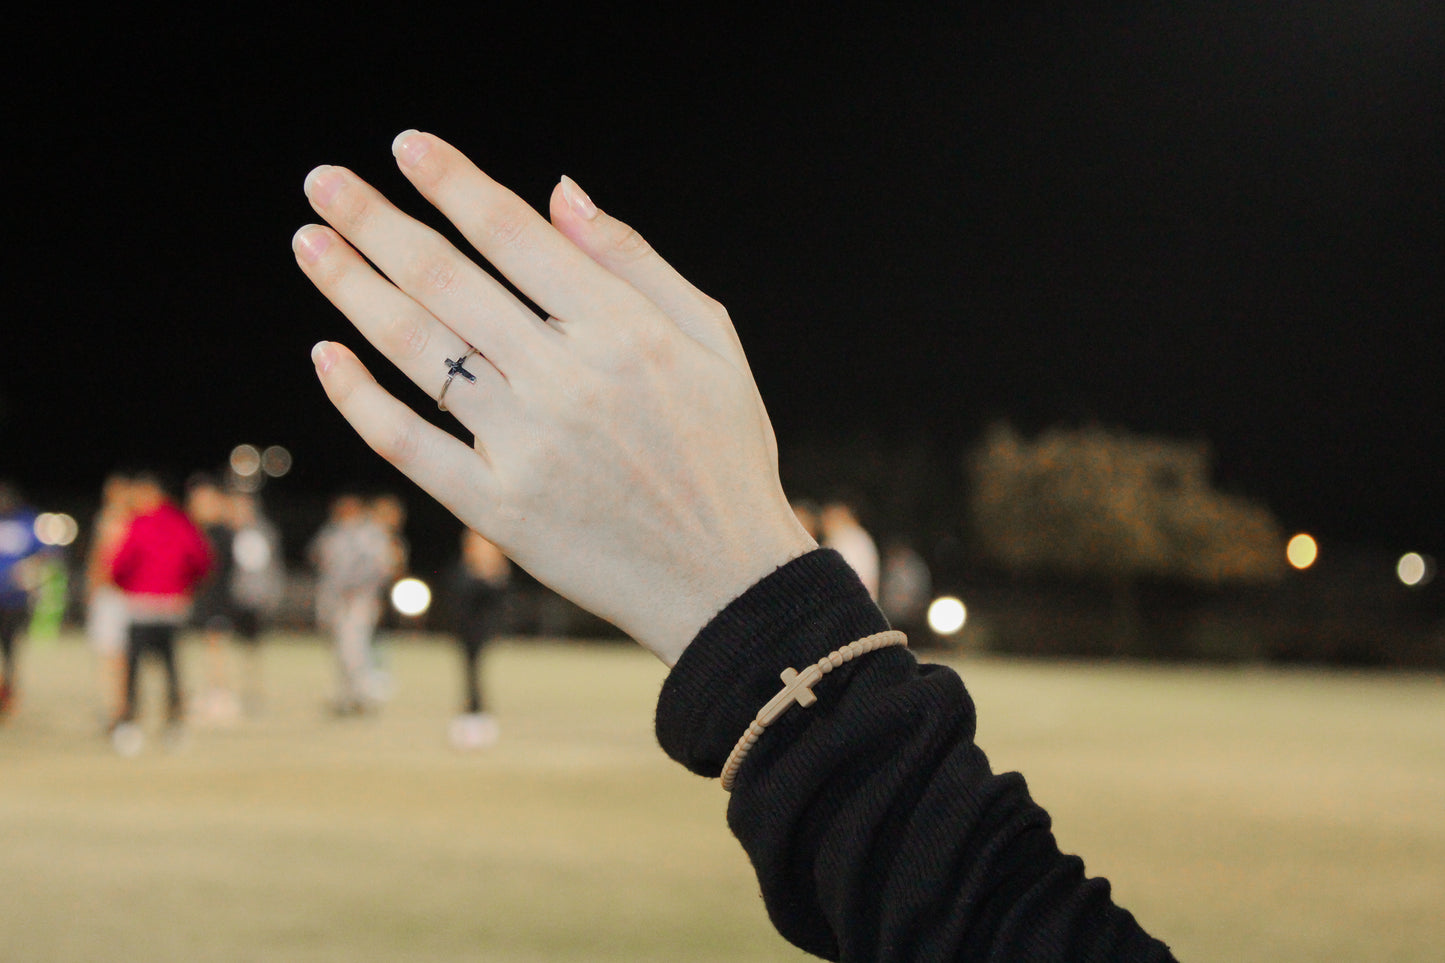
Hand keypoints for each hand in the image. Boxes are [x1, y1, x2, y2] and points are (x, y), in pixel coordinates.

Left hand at [294, 132, 814, 663]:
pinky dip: (358, 398)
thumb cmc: (723, 451)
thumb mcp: (712, 340)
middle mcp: (567, 380)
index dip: (452, 182)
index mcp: (623, 330)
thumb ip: (635, 261)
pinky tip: (325, 353)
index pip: (514, 234)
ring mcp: (526, 447)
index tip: (405, 147)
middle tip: (323, 182)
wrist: (726, 581)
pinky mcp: (497, 509)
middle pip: (446, 280)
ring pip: (416, 350)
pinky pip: (407, 444)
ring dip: (352, 289)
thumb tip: (559, 191)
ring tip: (310, 243)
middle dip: (375, 221)